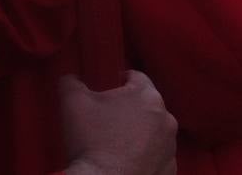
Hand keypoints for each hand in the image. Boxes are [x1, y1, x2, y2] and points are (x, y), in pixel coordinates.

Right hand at [60, 71, 176, 174]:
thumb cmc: (92, 142)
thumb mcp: (72, 101)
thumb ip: (73, 81)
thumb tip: (71, 79)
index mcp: (146, 96)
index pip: (135, 76)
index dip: (117, 80)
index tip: (104, 91)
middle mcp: (166, 120)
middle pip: (145, 105)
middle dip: (127, 109)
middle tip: (105, 120)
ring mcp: (170, 148)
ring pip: (152, 132)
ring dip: (137, 134)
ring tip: (113, 144)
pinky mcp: (169, 171)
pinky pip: (156, 157)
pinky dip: (143, 157)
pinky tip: (123, 162)